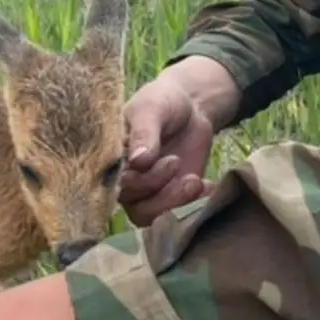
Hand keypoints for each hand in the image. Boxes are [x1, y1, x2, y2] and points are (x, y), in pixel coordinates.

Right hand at [119, 56, 239, 225]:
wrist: (189, 106)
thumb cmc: (162, 102)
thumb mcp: (151, 109)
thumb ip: (144, 133)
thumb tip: (138, 162)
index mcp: (111, 159)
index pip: (117, 184)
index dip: (139, 181)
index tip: (164, 160)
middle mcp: (125, 180)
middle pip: (135, 206)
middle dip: (161, 191)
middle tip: (177, 163)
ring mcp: (147, 192)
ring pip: (153, 217)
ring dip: (176, 203)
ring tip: (196, 180)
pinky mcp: (169, 197)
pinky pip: (175, 214)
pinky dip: (193, 205)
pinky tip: (207, 186)